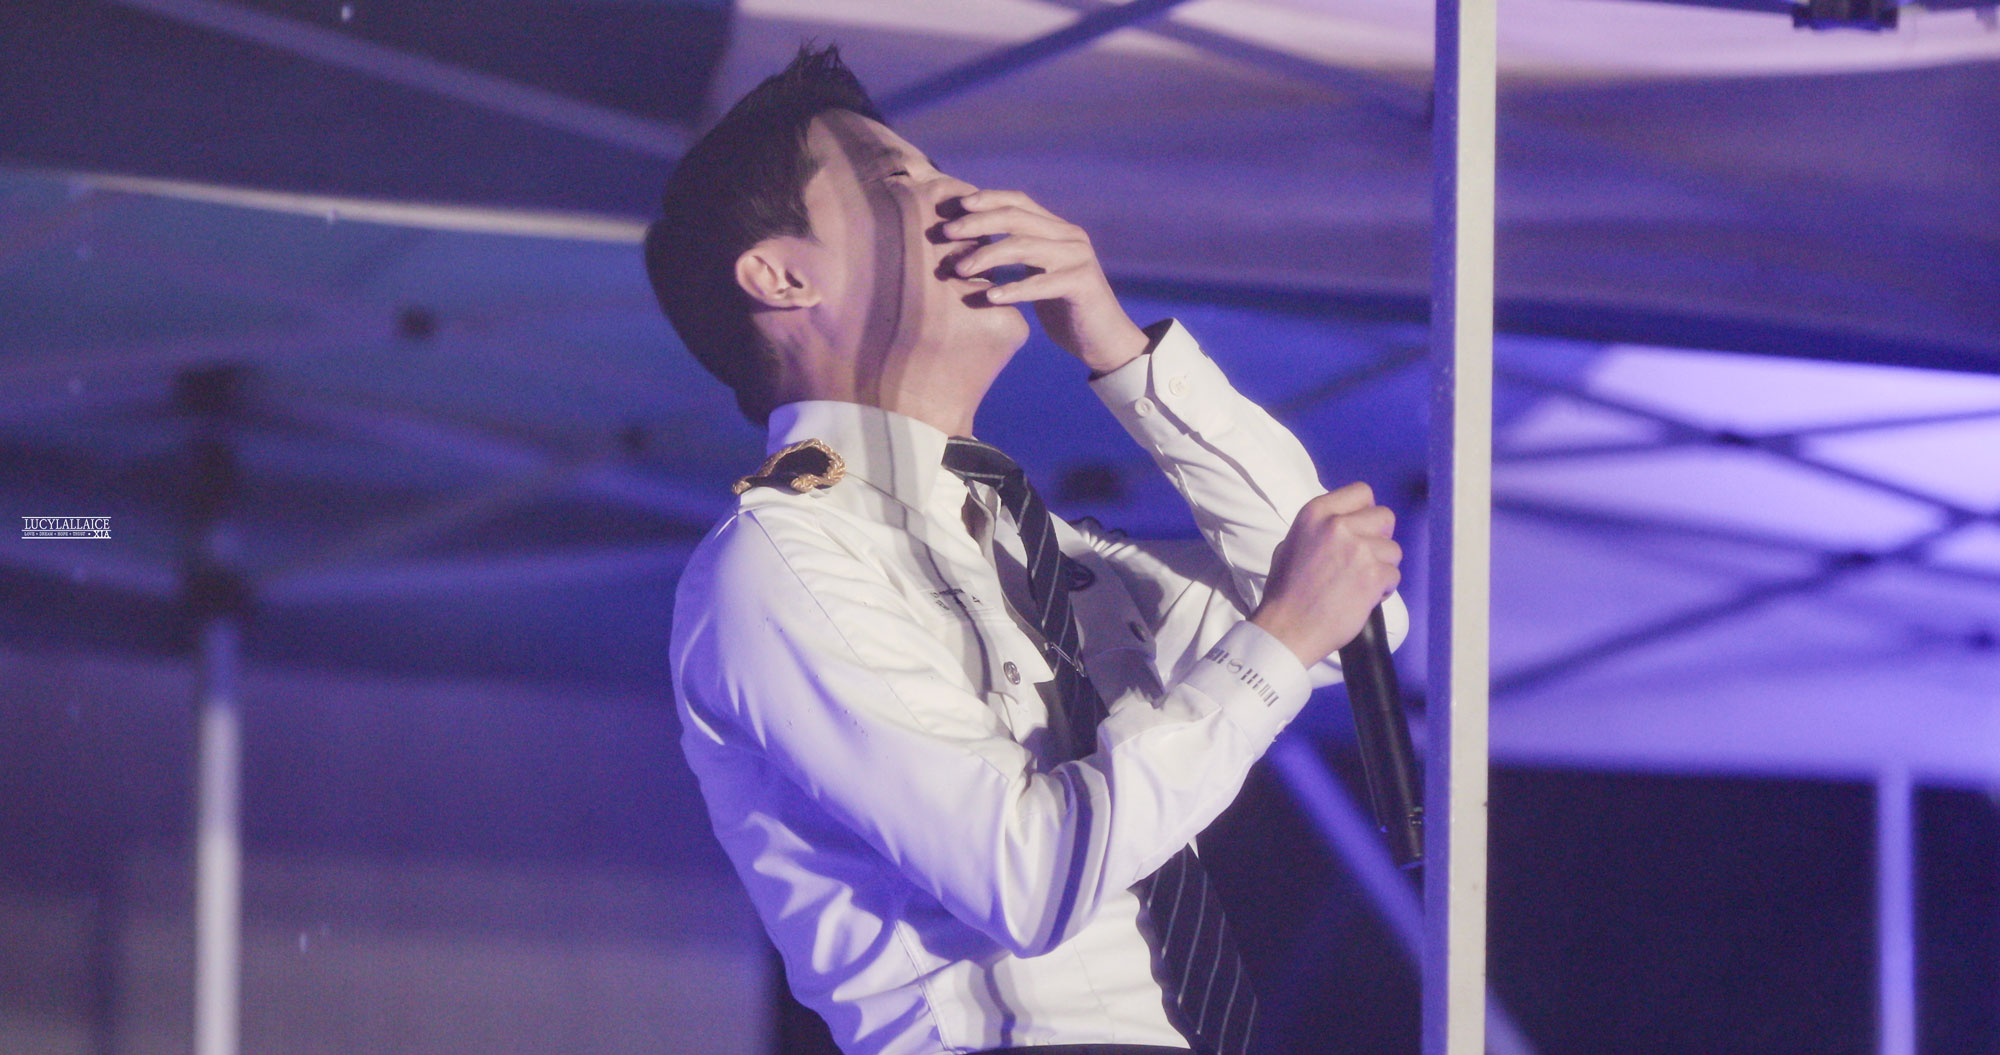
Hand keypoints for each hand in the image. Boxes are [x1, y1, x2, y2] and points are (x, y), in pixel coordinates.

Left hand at [940, 189, 1147, 373]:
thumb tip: (970, 242)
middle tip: (945, 234)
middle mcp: (1070, 236)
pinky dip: (1013, 289)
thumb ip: (1017, 253)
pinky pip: (1041, 283)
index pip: (1018, 201)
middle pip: (1016, 217)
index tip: (954, 208)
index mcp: (1058, 229)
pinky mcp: (1083, 284)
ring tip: (958, 270)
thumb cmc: (1063, 308)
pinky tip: (989, 297)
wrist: (1103, 340)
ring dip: (986, 255)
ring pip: (1024, 245)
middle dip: (977, 222)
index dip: (985, 199)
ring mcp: (1078, 258)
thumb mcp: (1038, 272)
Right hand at [1250, 483, 1402, 668]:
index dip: (1366, 511)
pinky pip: (1394, 575)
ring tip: (1361, 583)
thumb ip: (1320, 529)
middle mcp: (1338, 525)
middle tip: (1365, 558)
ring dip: (1382, 566)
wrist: (1288, 629)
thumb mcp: (1291, 544)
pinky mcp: (1373, 575)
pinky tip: (1363, 597)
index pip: (1361, 492)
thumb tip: (1345, 526)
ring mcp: (1358, 549)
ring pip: (1393, 549)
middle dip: (1380, 538)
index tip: (1361, 529)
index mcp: (1316, 513)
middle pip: (1385, 517)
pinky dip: (1383, 588)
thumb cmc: (1285, 591)